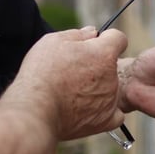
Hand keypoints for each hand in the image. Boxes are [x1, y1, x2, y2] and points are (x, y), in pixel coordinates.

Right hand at [10, 28, 127, 140]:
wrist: (36, 110)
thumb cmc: (42, 73)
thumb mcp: (53, 41)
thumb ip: (78, 34)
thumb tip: (92, 32)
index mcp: (104, 53)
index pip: (118, 39)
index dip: (105, 40)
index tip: (92, 46)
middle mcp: (112, 76)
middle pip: (112, 66)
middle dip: (97, 66)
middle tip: (72, 73)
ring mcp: (110, 100)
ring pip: (110, 89)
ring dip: (98, 88)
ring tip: (71, 94)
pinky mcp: (106, 121)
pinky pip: (115, 114)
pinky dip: (105, 112)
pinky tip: (88, 110)